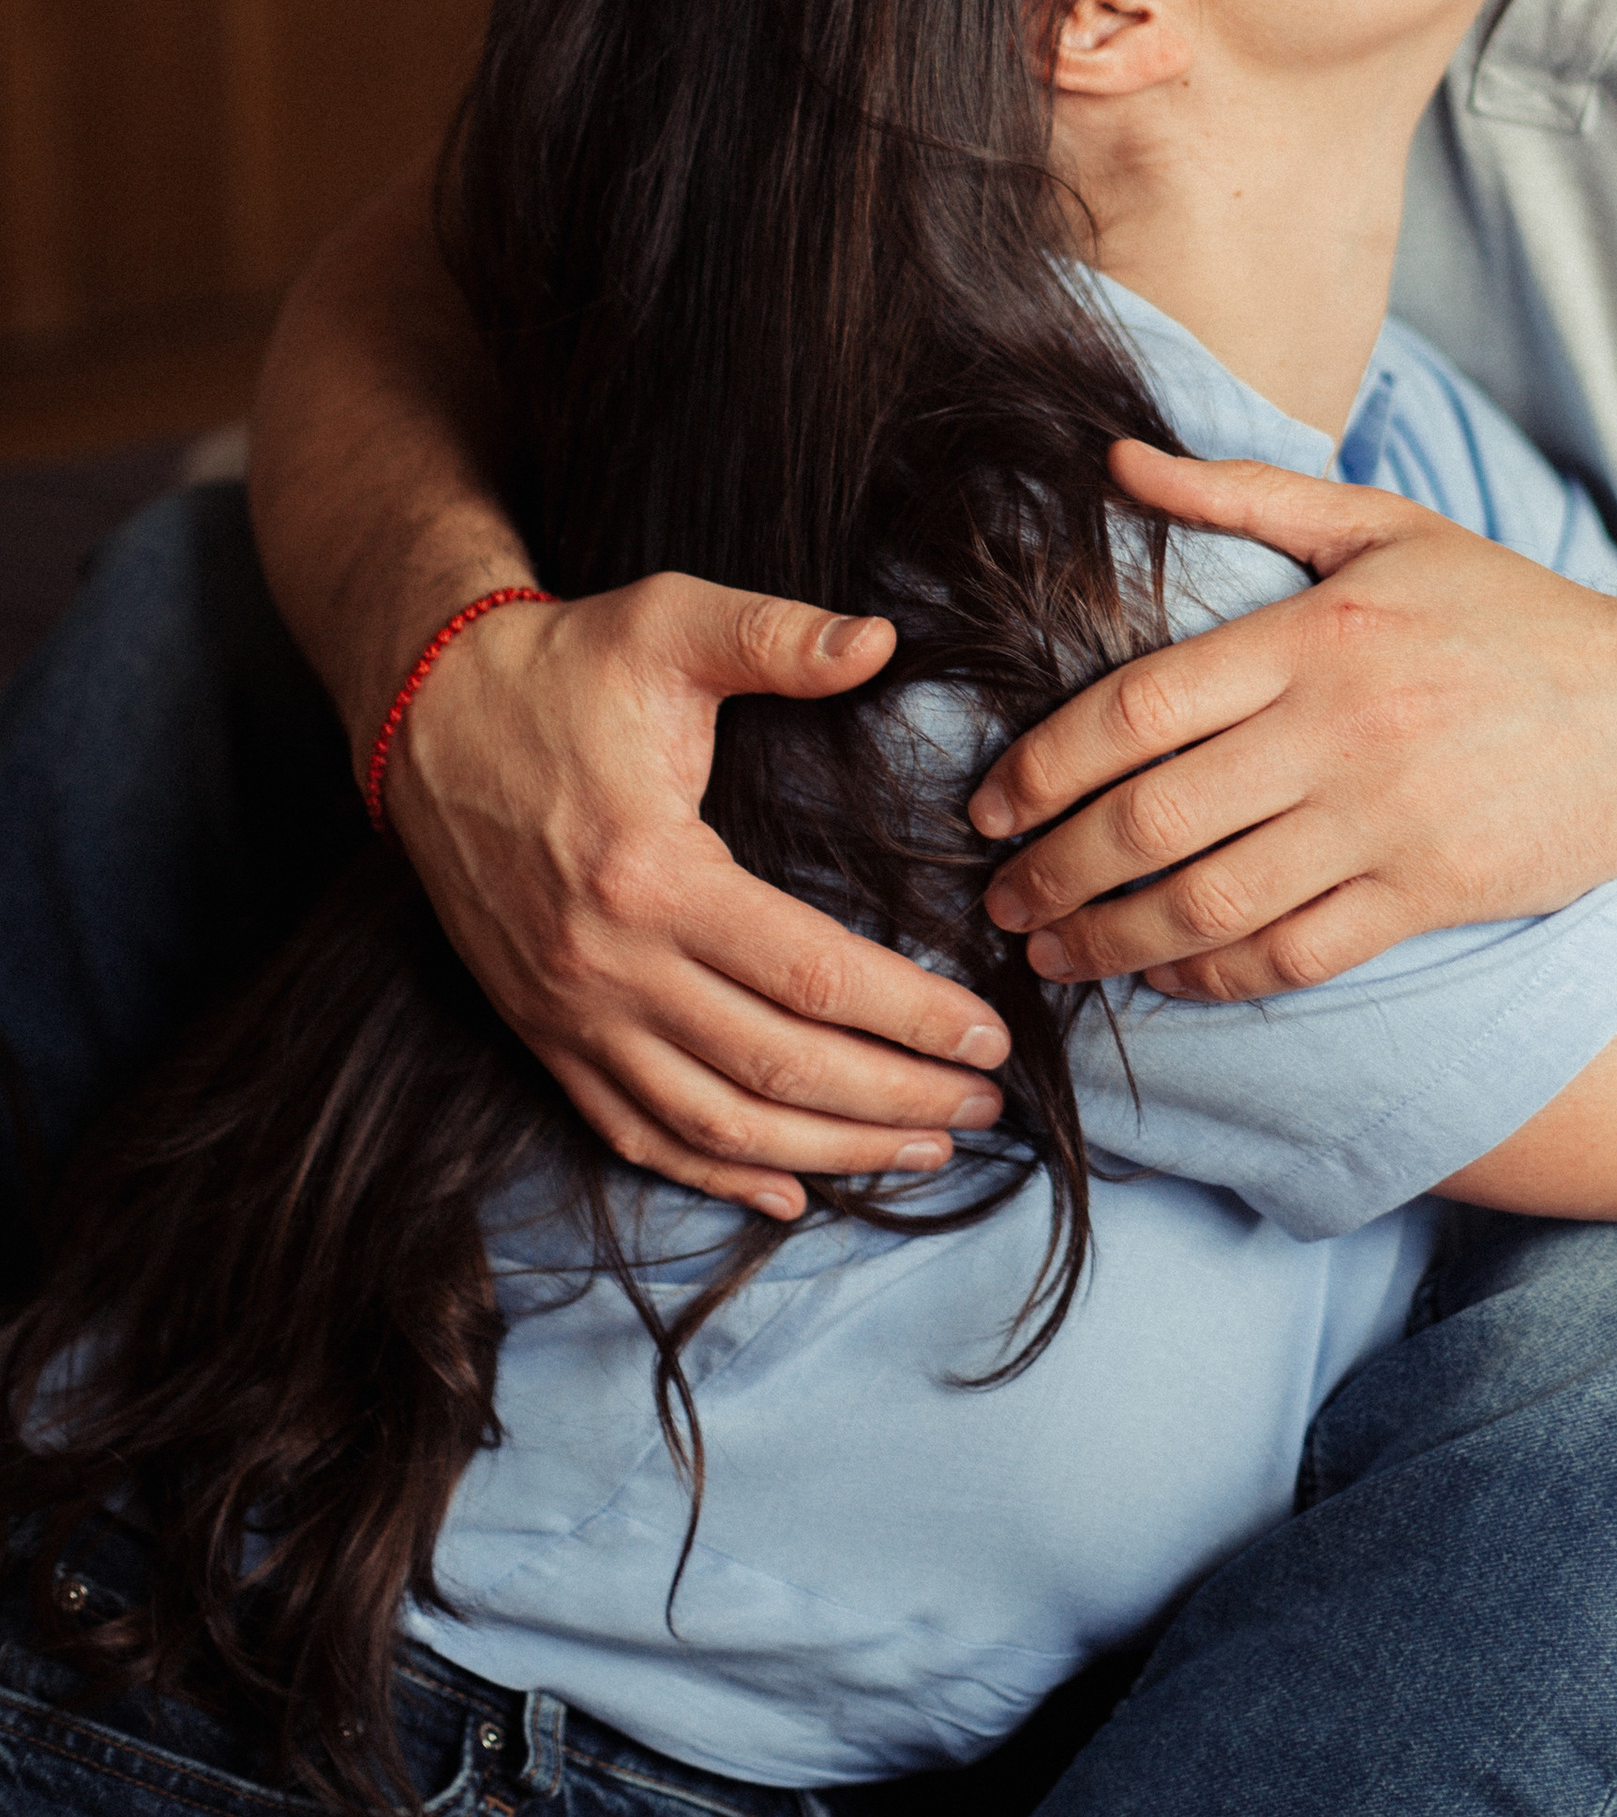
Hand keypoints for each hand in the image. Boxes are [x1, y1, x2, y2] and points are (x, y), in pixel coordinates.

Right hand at [386, 577, 1011, 1217]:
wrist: (425, 712)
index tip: (990, 1034)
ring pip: (713, 1121)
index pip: (812, 976)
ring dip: (826, 1152)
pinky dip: (714, 1174)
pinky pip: (631, 1132)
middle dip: (894, 1099)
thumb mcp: (668, 623)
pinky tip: (789, 1194)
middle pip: (776, 1067)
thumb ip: (778, 636)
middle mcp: (608, 964)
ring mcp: (569, 1013)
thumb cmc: (560, 667)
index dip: (912, 1017)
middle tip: (986, 1103)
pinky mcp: (542, 1031)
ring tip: (922, 1150)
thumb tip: (883, 641)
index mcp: (653, 872)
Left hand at [970, 443, 1616, 996]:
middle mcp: (1342, 727)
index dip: (1045, 765)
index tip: (987, 804)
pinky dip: (1215, 978)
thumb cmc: (1509, 618)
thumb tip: (1115, 460)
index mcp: (1317, 630)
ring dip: (1111, 939)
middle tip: (997, 898)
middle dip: (1055, 869)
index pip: (1141, 705)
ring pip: (1211, 901)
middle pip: (1156, 816)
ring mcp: (1387, 818)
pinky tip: (1164, 982)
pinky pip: (1294, 954)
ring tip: (1052, 953)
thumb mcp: (1384, 528)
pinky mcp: (1430, 893)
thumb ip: (1243, 493)